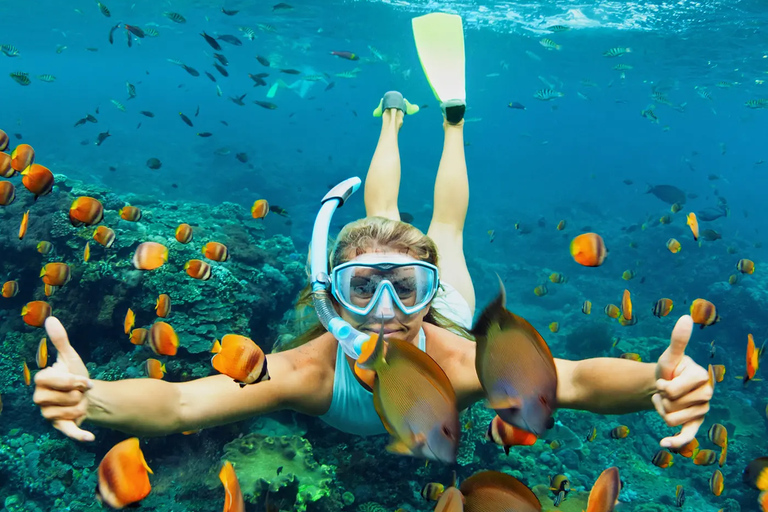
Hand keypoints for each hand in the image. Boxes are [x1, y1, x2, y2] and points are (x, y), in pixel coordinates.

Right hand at [32, 317, 94, 441]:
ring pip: (69, 411)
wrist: (89, 395)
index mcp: (41, 381)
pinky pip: (68, 432)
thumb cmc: (76, 375)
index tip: (83, 380)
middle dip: (78, 393)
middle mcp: (40, 399)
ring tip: (81, 401)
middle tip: (81, 392)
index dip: (71, 381)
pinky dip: (79, 435)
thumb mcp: (70, 357)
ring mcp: (49, 415)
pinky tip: (90, 438)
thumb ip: (60, 340)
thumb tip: (50, 319)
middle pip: (63, 398)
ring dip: (82, 405)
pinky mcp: (61, 427)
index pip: (53, 381)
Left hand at [652, 315, 712, 448]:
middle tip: (664, 391)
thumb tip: (686, 317)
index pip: (672, 391)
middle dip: (661, 400)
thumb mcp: (670, 356)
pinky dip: (675, 442)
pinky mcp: (695, 425)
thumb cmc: (669, 369)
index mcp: (702, 378)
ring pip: (671, 420)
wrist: (665, 383)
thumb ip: (678, 340)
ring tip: (665, 401)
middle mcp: (707, 395)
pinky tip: (663, 443)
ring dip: (661, 411)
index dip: (662, 388)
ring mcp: (702, 411)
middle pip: (672, 408)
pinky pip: (686, 436)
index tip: (665, 380)